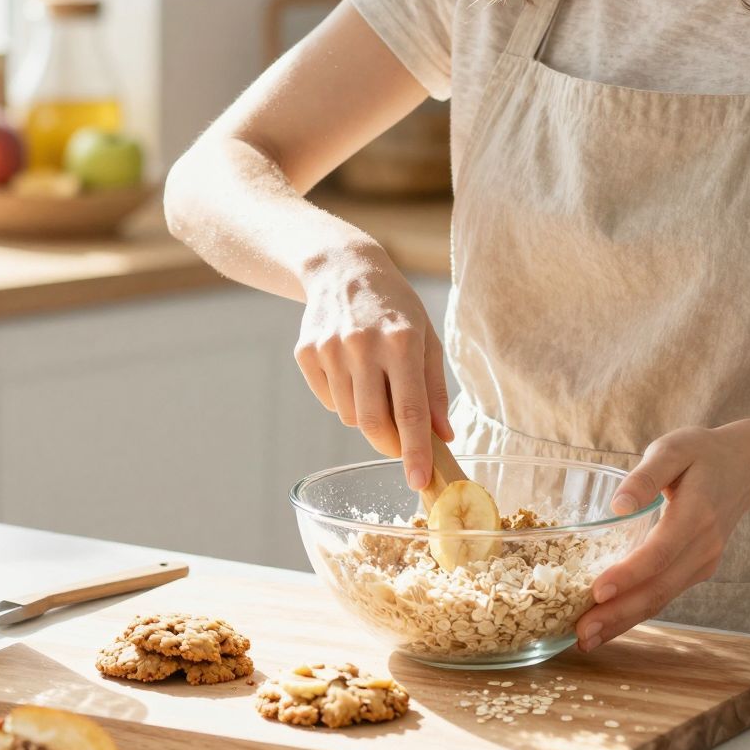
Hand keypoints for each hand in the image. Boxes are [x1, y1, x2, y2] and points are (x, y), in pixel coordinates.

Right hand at [296, 246, 452, 490]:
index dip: (415, 451)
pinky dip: (344, 399)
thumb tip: (442, 436)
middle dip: (389, 445)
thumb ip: (435, 389)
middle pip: (372, 422)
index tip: (419, 482)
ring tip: (375, 384)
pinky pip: (329, 400)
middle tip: (399, 446)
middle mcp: (362, 345)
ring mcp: (330, 348)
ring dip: (367, 416)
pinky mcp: (306, 352)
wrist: (342, 268)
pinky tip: (351, 370)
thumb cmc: (395, 307)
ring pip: (349, 416)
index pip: (409, 410)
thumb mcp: (427, 338)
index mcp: (401, 340)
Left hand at [576, 424, 749, 650]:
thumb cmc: (702, 453)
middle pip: (658, 588)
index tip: (597, 592)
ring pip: (661, 599)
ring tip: (586, 640)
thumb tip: (617, 506)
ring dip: (623, 622)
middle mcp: (703, 546)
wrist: (748, 468)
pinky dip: (635, 612)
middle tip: (580, 634)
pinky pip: (664, 595)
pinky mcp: (697, 571)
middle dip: (618, 614)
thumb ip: (646, 476)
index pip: (660, 552)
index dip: (629, 575)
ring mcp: (703, 563)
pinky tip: (608, 624)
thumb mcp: (674, 449)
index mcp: (696, 514)